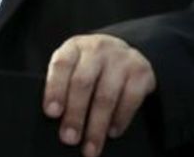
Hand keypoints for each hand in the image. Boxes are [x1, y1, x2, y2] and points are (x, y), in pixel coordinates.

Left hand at [43, 34, 156, 156]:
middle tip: (69, 138)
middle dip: (75, 114)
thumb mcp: (73, 66)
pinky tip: (112, 132)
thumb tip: (55, 118)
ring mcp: (121, 58)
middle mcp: (98, 49)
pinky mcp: (141, 71)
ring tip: (90, 147)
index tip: (52, 113)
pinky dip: (120, 119)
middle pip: (83, 82)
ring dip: (97, 126)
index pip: (62, 65)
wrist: (123, 53)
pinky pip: (130, 99)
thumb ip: (63, 84)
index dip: (55, 89)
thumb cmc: (89, 67)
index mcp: (75, 47)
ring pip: (106, 95)